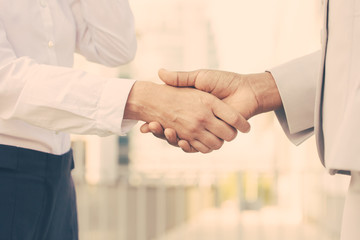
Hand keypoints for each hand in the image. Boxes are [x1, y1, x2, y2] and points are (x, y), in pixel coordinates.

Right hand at [141, 69, 281, 151]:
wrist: (245, 90)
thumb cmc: (223, 81)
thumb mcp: (199, 77)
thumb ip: (181, 78)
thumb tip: (159, 72)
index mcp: (190, 108)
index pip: (168, 117)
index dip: (156, 123)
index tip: (147, 122)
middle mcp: (196, 120)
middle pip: (172, 132)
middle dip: (159, 131)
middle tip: (150, 125)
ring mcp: (204, 129)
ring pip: (182, 141)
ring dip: (171, 139)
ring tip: (163, 130)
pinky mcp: (213, 136)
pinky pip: (197, 147)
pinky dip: (187, 146)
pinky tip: (180, 139)